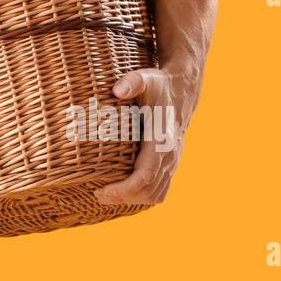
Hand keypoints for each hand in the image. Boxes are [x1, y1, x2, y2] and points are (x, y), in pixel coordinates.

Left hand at [93, 59, 199, 206]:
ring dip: (133, 200)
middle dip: (123, 198)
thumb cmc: (159, 86)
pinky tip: (124, 193)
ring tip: (106, 196)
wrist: (182, 91)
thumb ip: (132, 82)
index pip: (144, 177)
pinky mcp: (170, 164)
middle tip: (98, 194)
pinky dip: (143, 197)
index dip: (123, 189)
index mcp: (162, 142)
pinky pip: (160, 190)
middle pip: (148, 192)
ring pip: (156, 195)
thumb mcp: (146, 79)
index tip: (102, 190)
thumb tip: (117, 90)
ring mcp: (172, 162)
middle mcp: (170, 156)